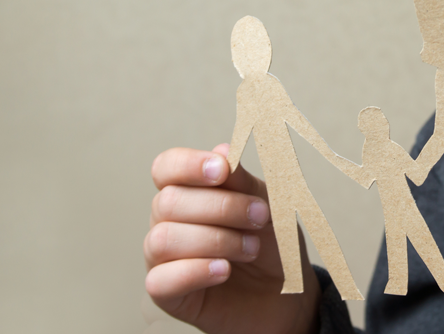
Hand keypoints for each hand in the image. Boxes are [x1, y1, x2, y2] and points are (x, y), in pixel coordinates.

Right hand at [145, 144, 320, 333]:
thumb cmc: (270, 243)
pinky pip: (159, 280)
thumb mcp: (267, 204)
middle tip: (259, 217)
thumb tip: (222, 151)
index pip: (166, 167)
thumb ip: (242, 180)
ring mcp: (162, 257)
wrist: (284, 292)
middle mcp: (168, 220)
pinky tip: (223, 270)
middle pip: (168, 202)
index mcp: (189, 190)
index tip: (222, 169)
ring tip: (250, 249)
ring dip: (215, 240)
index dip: (188, 165)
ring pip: (164, 239)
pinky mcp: (166, 293)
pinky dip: (195, 272)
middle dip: (221, 207)